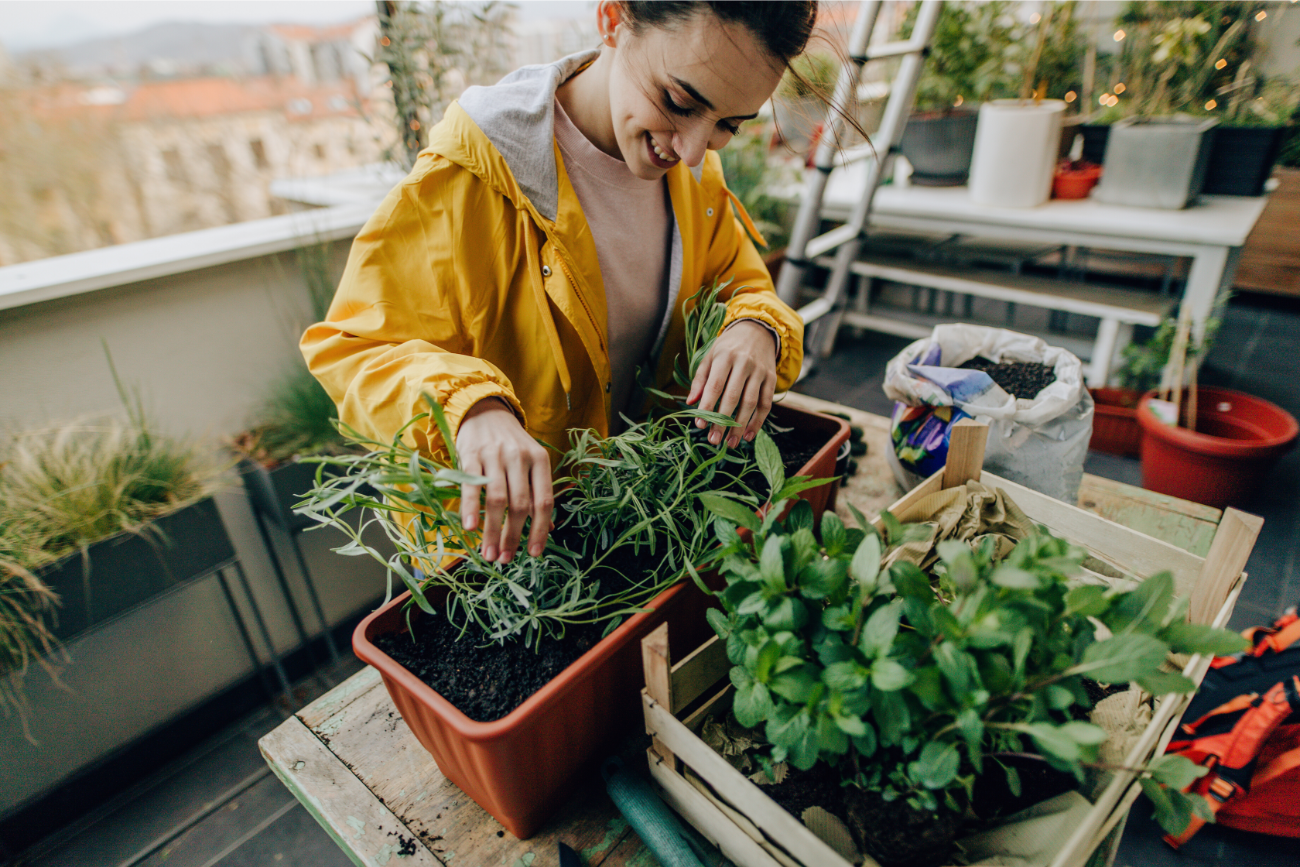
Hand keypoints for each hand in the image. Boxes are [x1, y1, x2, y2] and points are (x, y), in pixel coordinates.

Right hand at [455, 398, 553, 563]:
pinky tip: (470, 529)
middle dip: (513, 536)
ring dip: (492, 531)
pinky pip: (472, 487)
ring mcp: (495, 455)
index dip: (540, 530)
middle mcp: (520, 457)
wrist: (484, 411)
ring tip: (489, 553)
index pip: (544, 501)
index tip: (533, 554)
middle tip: (505, 559)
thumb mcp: (531, 462)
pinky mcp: (472, 455)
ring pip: (497, 500)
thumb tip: (549, 529)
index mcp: (540, 460)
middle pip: (520, 504)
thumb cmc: (510, 444)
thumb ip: (537, 492)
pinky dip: (471, 510)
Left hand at [687, 320, 777, 448]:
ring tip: (730, 443)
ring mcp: (760, 371)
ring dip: (740, 426)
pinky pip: (766, 404)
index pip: (715, 385)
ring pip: (751, 403)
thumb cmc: (728, 347)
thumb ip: (700, 379)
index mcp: (725, 356)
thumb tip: (691, 402)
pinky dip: (758, 422)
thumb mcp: (710, 356)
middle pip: (733, 397)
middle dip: (722, 421)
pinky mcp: (772, 379)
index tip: (700, 425)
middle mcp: (744, 363)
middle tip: (713, 440)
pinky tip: (748, 435)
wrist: (758, 330)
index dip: (707, 406)